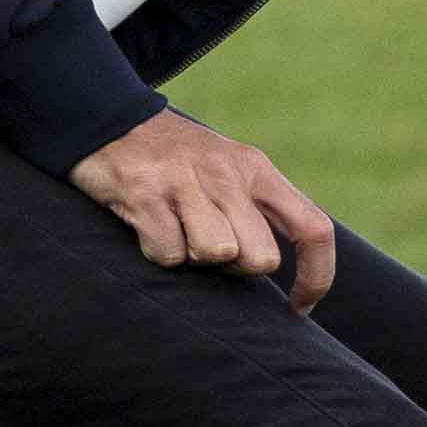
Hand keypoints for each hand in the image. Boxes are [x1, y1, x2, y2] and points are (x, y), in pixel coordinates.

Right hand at [68, 109, 337, 311]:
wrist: (108, 120)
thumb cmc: (175, 161)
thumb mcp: (228, 170)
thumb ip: (257, 210)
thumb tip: (277, 269)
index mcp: (257, 170)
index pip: (313, 229)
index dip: (317, 276)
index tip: (300, 306)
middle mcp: (228, 174)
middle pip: (261, 258)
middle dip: (235, 267)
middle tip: (206, 241)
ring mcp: (187, 183)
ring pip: (216, 255)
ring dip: (193, 257)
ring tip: (176, 228)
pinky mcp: (146, 194)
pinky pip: (168, 254)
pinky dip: (157, 250)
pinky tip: (147, 223)